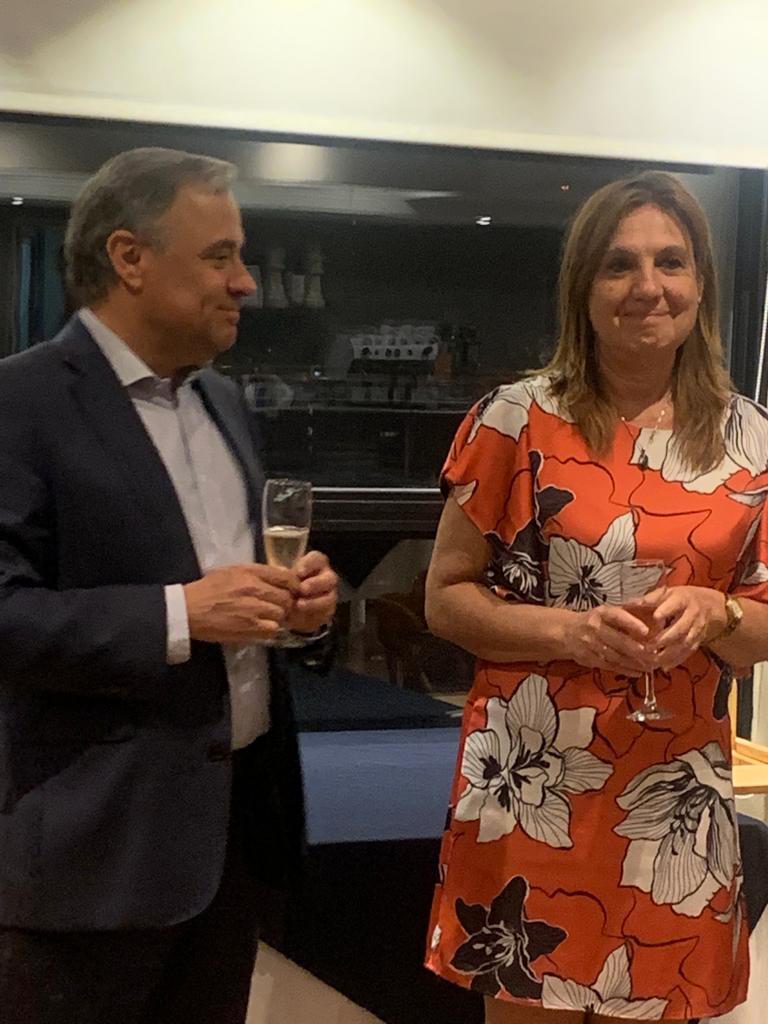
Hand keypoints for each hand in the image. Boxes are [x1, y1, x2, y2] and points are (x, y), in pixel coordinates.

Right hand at [183, 563, 298, 644]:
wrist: (189, 610)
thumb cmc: (208, 589)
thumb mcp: (232, 571)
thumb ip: (256, 572)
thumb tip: (280, 574)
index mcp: (251, 572)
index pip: (286, 576)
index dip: (293, 585)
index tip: (292, 590)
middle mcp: (255, 589)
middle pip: (287, 597)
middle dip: (286, 603)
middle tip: (279, 607)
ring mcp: (254, 610)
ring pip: (281, 614)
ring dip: (278, 617)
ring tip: (268, 618)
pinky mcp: (250, 628)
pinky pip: (272, 629)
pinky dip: (269, 630)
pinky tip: (260, 627)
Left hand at [285, 551, 337, 634]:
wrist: (289, 608)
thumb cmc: (286, 586)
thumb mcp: (282, 578)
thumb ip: (283, 574)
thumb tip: (281, 571)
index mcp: (316, 564)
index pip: (317, 559)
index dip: (309, 564)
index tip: (298, 572)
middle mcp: (326, 577)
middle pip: (329, 578)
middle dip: (316, 583)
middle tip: (302, 589)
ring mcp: (330, 594)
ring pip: (330, 597)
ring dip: (315, 601)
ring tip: (299, 605)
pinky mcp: (328, 610)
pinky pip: (326, 612)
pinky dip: (314, 614)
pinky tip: (302, 615)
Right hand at [563, 604, 655, 674]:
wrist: (566, 632)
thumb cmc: (593, 621)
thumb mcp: (605, 612)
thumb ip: (625, 616)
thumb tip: (652, 620)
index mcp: (601, 613)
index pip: (617, 616)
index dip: (631, 623)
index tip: (646, 631)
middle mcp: (594, 628)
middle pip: (618, 640)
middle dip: (637, 650)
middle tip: (654, 656)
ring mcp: (591, 645)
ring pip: (616, 656)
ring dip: (634, 663)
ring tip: (650, 667)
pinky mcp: (589, 658)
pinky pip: (610, 666)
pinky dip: (625, 670)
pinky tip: (638, 673)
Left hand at [639, 585, 726, 671]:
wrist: (709, 605)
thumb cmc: (680, 598)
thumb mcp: (666, 593)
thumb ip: (648, 599)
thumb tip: (627, 603)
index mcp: (682, 599)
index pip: (675, 605)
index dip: (666, 610)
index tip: (655, 617)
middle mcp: (692, 614)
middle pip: (680, 628)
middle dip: (665, 638)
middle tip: (649, 647)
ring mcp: (697, 629)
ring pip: (685, 643)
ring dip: (669, 653)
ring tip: (653, 660)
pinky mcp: (699, 640)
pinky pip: (688, 652)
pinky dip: (676, 660)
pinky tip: (664, 667)